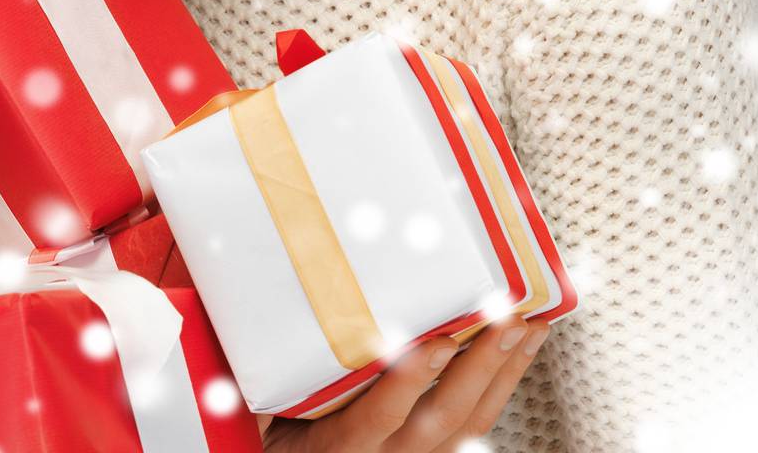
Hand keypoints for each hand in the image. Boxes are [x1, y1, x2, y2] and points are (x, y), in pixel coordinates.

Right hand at [261, 319, 548, 451]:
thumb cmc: (271, 442)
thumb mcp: (252, 420)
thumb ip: (251, 387)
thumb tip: (229, 334)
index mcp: (335, 451)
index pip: (373, 421)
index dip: (403, 384)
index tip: (430, 343)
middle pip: (439, 421)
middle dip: (478, 368)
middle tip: (502, 318)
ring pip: (468, 425)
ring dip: (503, 373)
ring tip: (528, 325)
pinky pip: (475, 427)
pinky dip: (502, 386)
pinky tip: (518, 353)